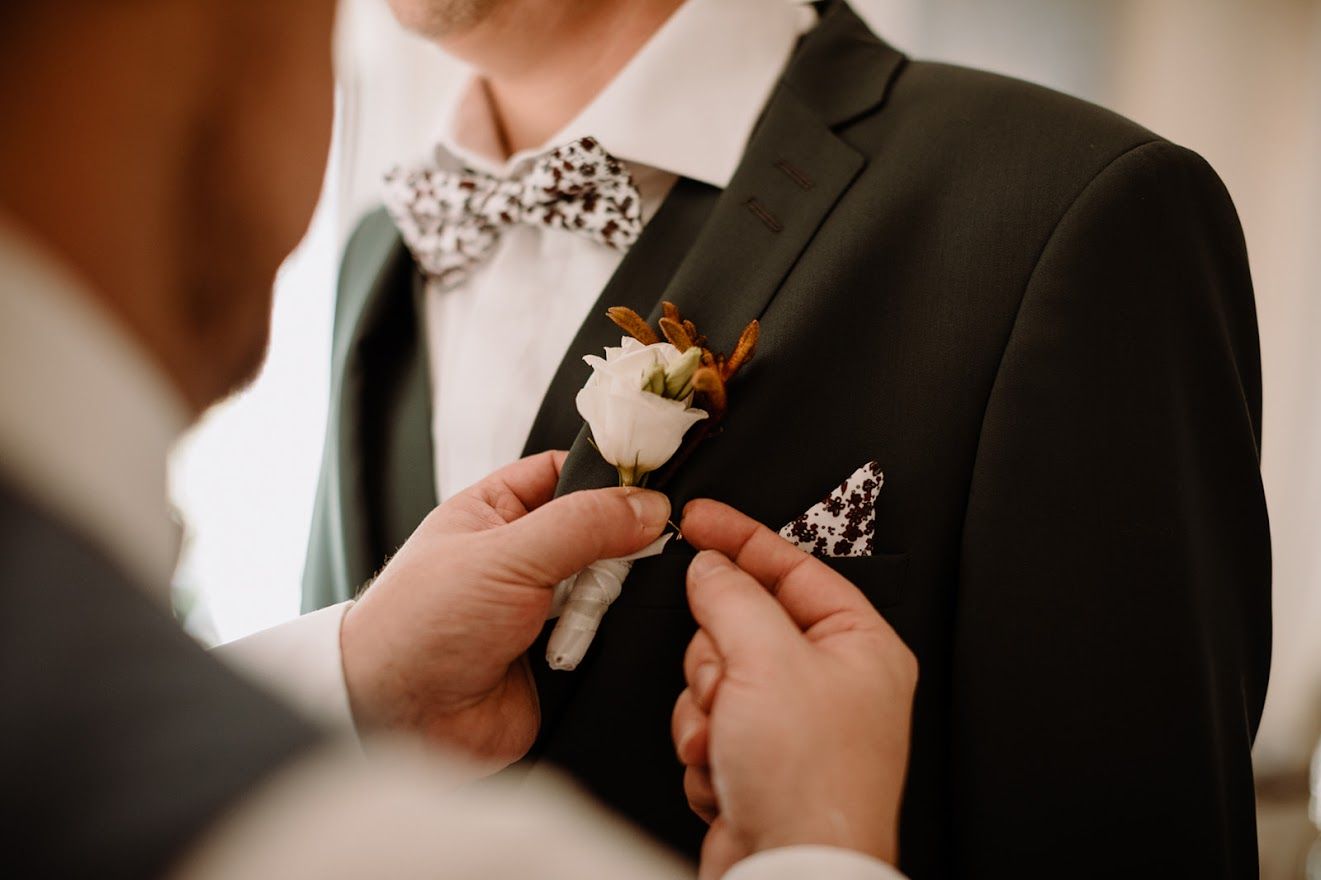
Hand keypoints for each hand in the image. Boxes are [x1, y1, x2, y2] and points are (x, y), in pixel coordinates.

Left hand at [340, 450, 668, 769]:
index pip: (568, 472)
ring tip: (574, 620)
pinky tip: (580, 648)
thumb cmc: (415, 628)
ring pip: (608, 589)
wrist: (398, 722)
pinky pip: (607, 642)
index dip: (609, 476)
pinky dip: (604, 644)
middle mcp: (521, 557)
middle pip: (599, 532)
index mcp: (496, 511)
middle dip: (615, 548)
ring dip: (602, 603)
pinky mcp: (558, 659)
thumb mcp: (504, 555)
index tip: (651, 487)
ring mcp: (541, 610)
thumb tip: (646, 507)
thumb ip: (582, 524)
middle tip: (615, 562)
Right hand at [671, 500, 917, 878]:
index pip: (792, 567)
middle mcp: (831, 682)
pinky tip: (727, 771)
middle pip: (742, 624)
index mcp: (858, 645)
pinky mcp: (759, 759)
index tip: (698, 519)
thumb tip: (710, 567)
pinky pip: (707, 721)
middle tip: (729, 685)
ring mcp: (794, 723)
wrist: (790, 873)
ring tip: (729, 740)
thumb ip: (732, 597)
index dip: (740, 538)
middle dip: (719, 659)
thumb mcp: (767, 661)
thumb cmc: (811, 783)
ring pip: (716, 674)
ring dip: (707, 709)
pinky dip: (705, 745)